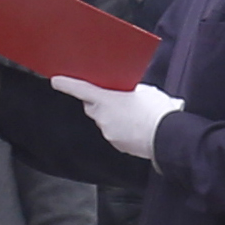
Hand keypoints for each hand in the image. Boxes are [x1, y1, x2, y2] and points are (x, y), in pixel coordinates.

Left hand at [54, 75, 181, 159]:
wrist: (168, 137)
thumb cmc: (158, 112)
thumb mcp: (146, 91)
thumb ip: (132, 90)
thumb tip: (130, 93)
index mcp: (107, 100)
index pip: (81, 89)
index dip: (67, 84)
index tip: (56, 81)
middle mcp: (103, 117)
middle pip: (92, 106)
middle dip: (100, 101)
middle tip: (118, 98)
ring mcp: (108, 132)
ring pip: (104, 120)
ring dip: (114, 116)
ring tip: (135, 114)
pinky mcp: (116, 143)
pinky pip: (113, 132)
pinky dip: (121, 128)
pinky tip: (137, 126)